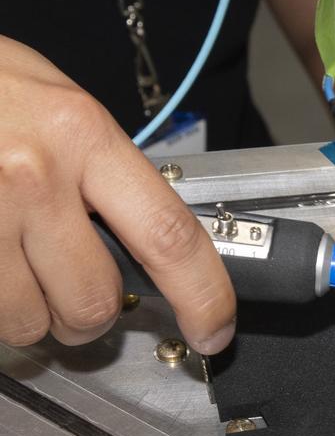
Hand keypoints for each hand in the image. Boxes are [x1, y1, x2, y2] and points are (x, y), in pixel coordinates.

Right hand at [0, 37, 235, 352]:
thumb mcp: (56, 104)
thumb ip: (103, 173)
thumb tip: (151, 243)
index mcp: (82, 134)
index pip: (170, 236)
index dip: (203, 297)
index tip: (214, 331)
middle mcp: (32, 176)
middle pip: (93, 300)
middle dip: (88, 316)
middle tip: (72, 289)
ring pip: (27, 322)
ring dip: (28, 315)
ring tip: (13, 268)